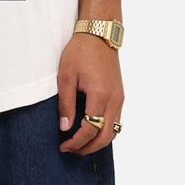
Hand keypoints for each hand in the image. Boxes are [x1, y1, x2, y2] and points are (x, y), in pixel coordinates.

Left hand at [57, 33, 123, 154]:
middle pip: (105, 136)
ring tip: (80, 143)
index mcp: (100, 94)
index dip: (76, 142)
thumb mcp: (66, 75)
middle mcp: (114, 99)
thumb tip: (65, 127)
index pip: (90, 129)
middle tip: (71, 149)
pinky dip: (105, 131)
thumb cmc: (80, 51)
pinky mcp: (120, 95)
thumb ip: (66, 103)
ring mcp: (119, 98)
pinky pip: (117, 121)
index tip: (63, 146)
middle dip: (88, 148)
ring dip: (98, 142)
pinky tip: (92, 130)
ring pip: (114, 132)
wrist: (98, 34)